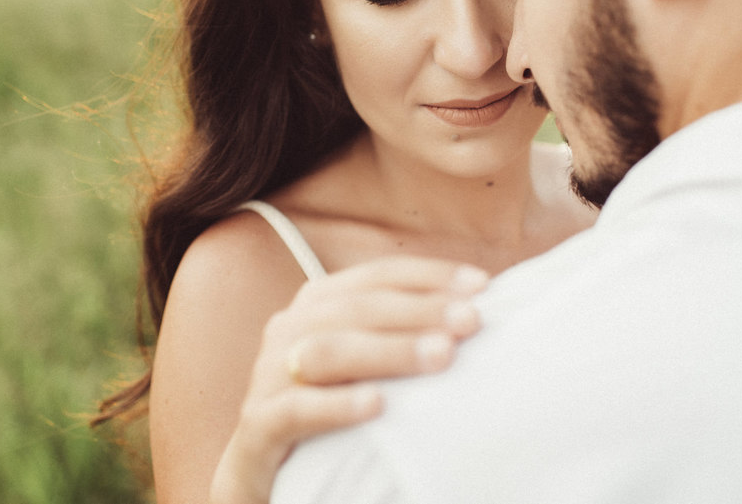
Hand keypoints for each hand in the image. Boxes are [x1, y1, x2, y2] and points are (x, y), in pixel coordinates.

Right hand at [208, 255, 489, 503]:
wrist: (269, 467)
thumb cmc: (334, 403)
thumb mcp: (366, 360)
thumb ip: (404, 331)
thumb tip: (477, 312)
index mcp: (318, 303)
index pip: (378, 275)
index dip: (429, 275)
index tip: (482, 286)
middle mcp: (291, 328)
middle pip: (358, 309)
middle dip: (419, 311)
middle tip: (471, 321)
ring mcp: (270, 375)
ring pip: (329, 351)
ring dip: (390, 350)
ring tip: (441, 356)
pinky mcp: (259, 424)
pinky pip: (296, 409)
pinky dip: (337, 405)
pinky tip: (378, 405)